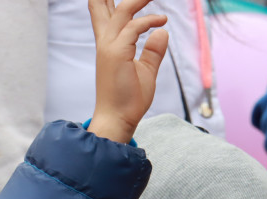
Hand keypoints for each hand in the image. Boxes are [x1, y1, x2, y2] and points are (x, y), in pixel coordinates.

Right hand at [87, 0, 168, 142]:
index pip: (103, 18)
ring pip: (121, 13)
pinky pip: (133, 28)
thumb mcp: (146, 71)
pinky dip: (148, 21)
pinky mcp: (117, 53)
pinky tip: (162, 20)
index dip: (106, 3)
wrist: (118, 119)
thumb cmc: (129, 99)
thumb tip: (162, 32)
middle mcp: (106, 43)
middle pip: (103, 9)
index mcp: (109, 47)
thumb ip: (153, 51)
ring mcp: (109, 47)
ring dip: (137, 0)